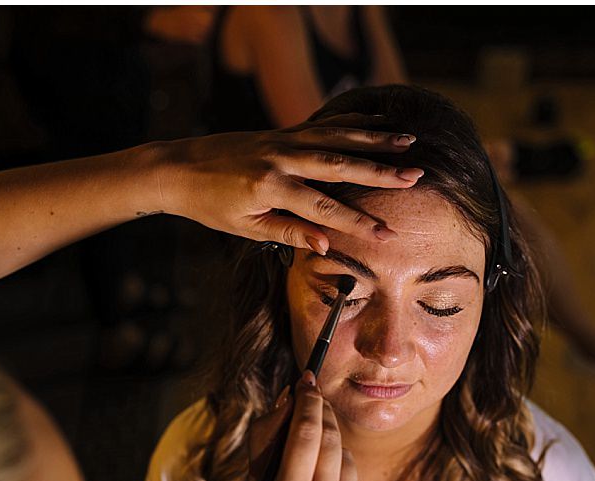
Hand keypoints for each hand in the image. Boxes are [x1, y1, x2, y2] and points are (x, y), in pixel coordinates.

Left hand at [151, 122, 422, 253]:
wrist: (180, 167)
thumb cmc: (211, 205)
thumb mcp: (246, 229)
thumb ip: (287, 233)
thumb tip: (326, 246)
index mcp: (271, 187)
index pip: (323, 208)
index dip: (356, 223)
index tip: (385, 234)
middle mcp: (281, 158)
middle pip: (339, 164)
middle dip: (379, 171)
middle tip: (415, 174)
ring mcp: (282, 139)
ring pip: (336, 137)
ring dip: (375, 139)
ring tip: (408, 141)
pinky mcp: (281, 131)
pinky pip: (323, 124)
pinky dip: (350, 122)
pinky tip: (375, 120)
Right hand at [239, 374, 372, 480]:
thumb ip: (274, 449)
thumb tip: (293, 400)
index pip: (305, 434)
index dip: (308, 402)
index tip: (308, 383)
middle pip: (330, 439)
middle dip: (323, 414)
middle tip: (314, 400)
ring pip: (346, 458)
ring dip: (331, 446)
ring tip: (312, 456)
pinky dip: (340, 477)